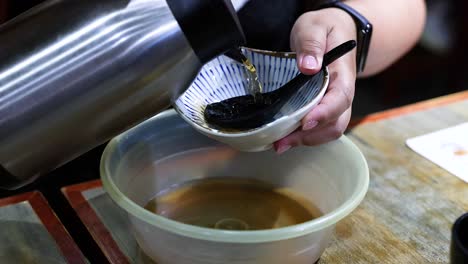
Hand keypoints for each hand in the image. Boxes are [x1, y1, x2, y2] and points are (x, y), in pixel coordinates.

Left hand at [274, 8, 356, 153]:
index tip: (306, 122)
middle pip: (336, 123)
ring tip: (279, 145)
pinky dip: (302, 137)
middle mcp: (342, 93)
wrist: (332, 31)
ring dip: (305, 141)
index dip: (325, 113)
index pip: (341, 98)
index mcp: (343, 73)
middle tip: (282, 143)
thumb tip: (308, 66)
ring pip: (328, 130)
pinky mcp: (322, 108)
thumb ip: (311, 44)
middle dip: (311, 137)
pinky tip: (283, 139)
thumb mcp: (314, 27)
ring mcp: (333, 103)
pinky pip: (318, 128)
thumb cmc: (323, 29)